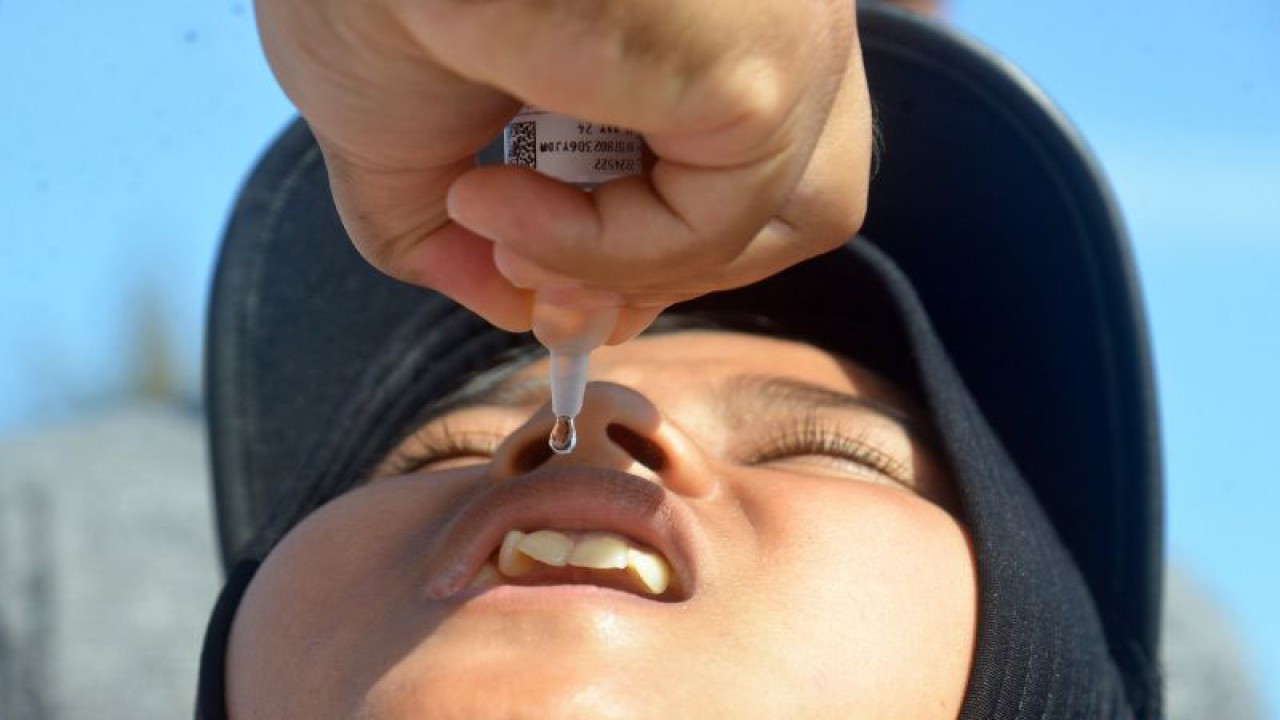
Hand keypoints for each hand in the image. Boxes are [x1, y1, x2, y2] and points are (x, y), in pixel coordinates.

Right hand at [255, 0, 872, 341]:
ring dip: (641, 268)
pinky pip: (718, 220)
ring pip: (791, 214)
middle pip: (806, 190)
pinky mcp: (760, 66)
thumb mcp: (412, 144)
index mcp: (712, 16)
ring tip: (511, 241)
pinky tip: (499, 207)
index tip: (560, 286)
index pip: (756, 156)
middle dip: (678, 265)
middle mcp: (769, 10)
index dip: (672, 244)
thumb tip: (516, 303)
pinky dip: (606, 252)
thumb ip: (465, 236)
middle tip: (550, 283)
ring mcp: (783, 27)